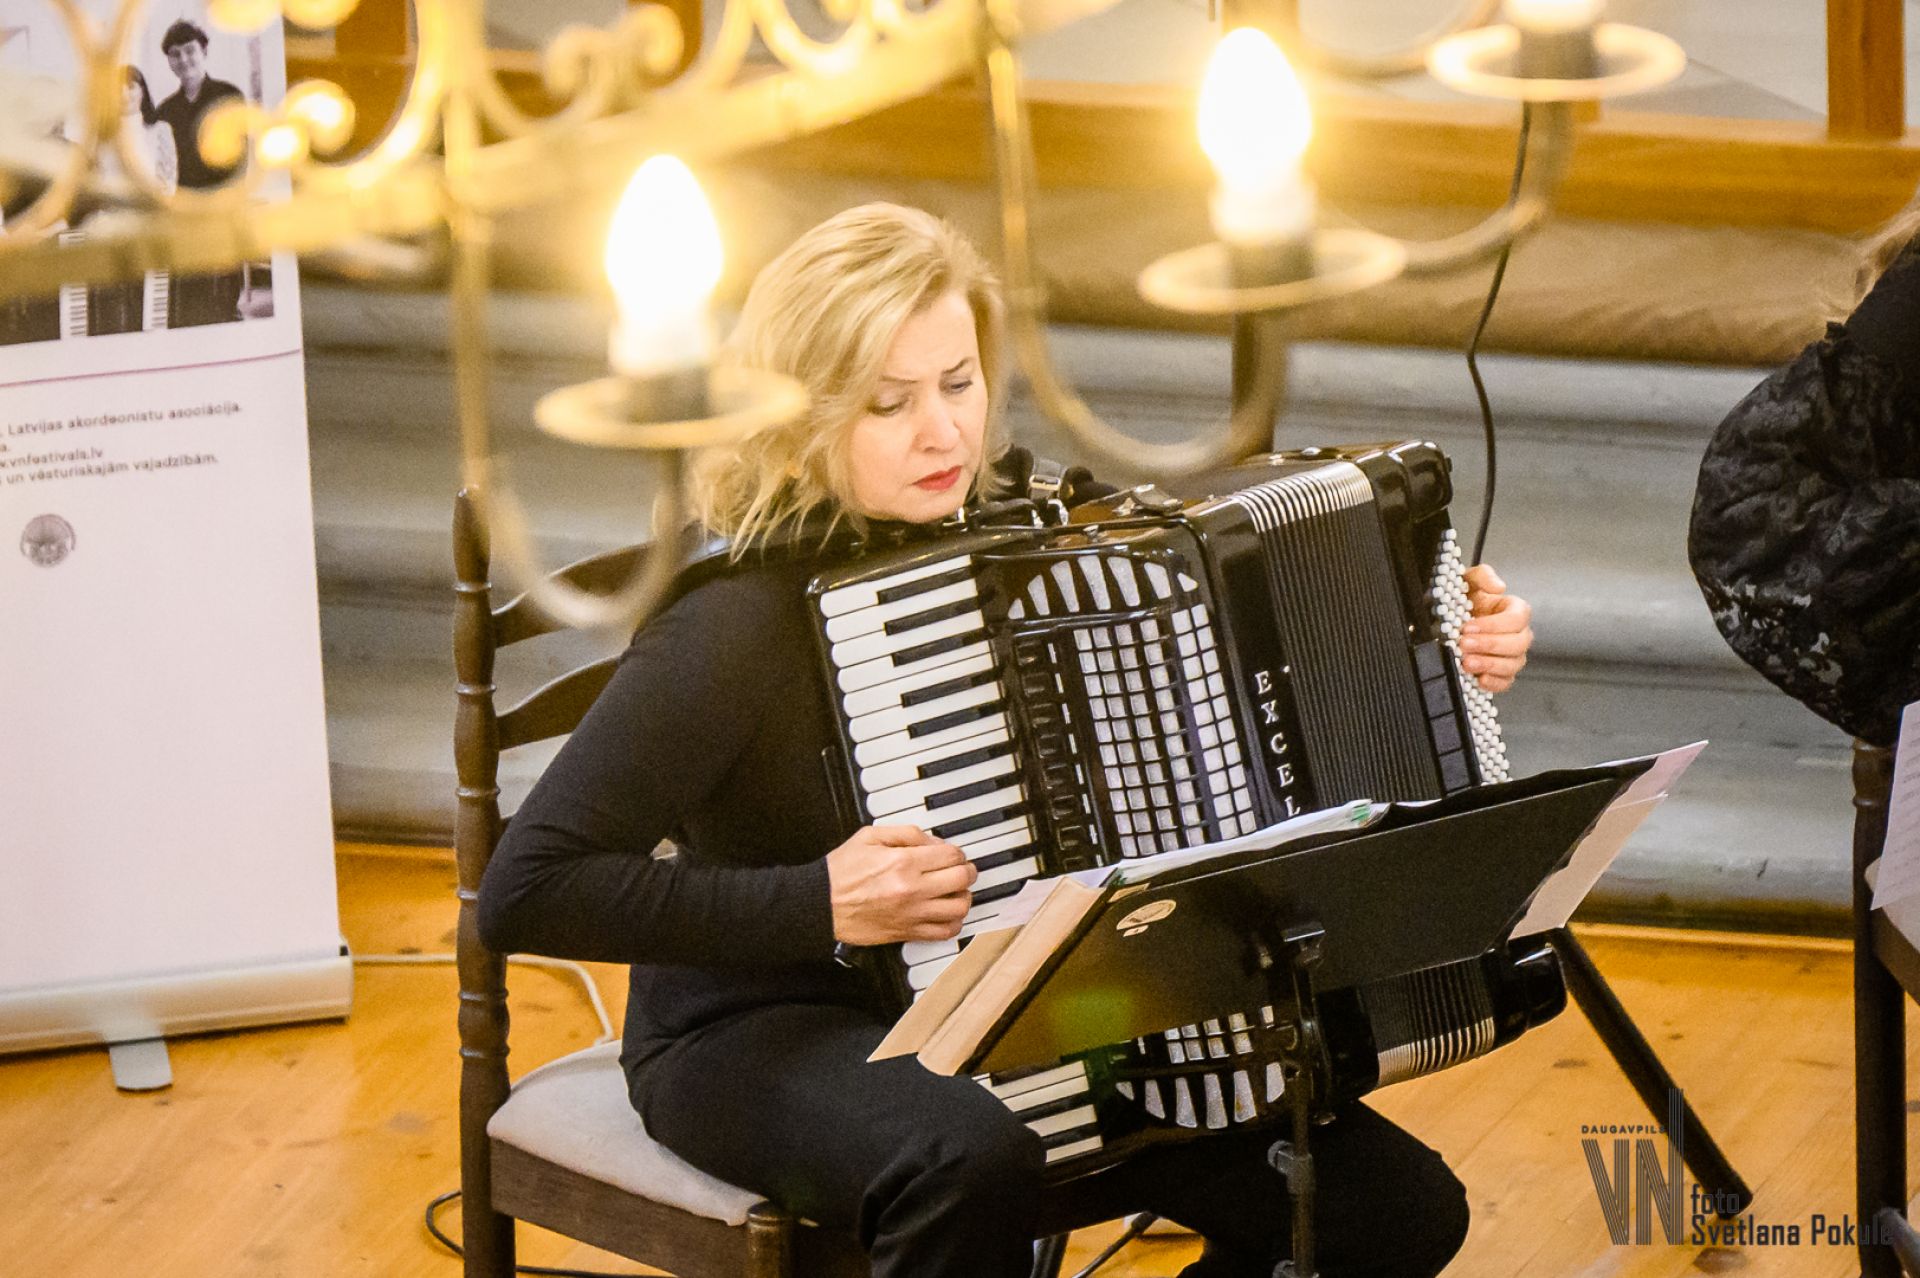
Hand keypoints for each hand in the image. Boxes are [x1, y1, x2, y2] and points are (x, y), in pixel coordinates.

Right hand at [826, 825, 976, 946]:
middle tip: (962, 869)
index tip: (951, 854)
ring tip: (957, 891)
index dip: (956, 852)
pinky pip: (945, 932)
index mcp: (903, 862)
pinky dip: (954, 922)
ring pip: (959, 907)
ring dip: (964, 896)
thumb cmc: (841, 873)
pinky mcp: (907, 932)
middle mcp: (912, 889)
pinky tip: (948, 913)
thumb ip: (905, 833)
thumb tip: (932, 841)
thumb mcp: (869, 837)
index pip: (951, 855)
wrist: (821, 905)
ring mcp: (912, 913)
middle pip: (962, 879)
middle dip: (966, 871)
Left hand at [1458, 564, 1532, 693]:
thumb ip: (1482, 576)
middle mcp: (1518, 634)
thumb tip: (1498, 586)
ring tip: (1466, 662)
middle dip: (1490, 645)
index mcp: (1514, 610)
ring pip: (1513, 664)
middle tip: (1464, 644)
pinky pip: (1506, 682)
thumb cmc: (1463, 600)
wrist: (1448, 621)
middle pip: (1518, 643)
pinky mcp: (1503, 673)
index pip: (1517, 618)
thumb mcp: (1468, 581)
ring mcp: (1513, 655)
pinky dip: (1494, 682)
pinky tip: (1478, 678)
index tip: (1469, 627)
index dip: (1494, 625)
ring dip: (1489, 664)